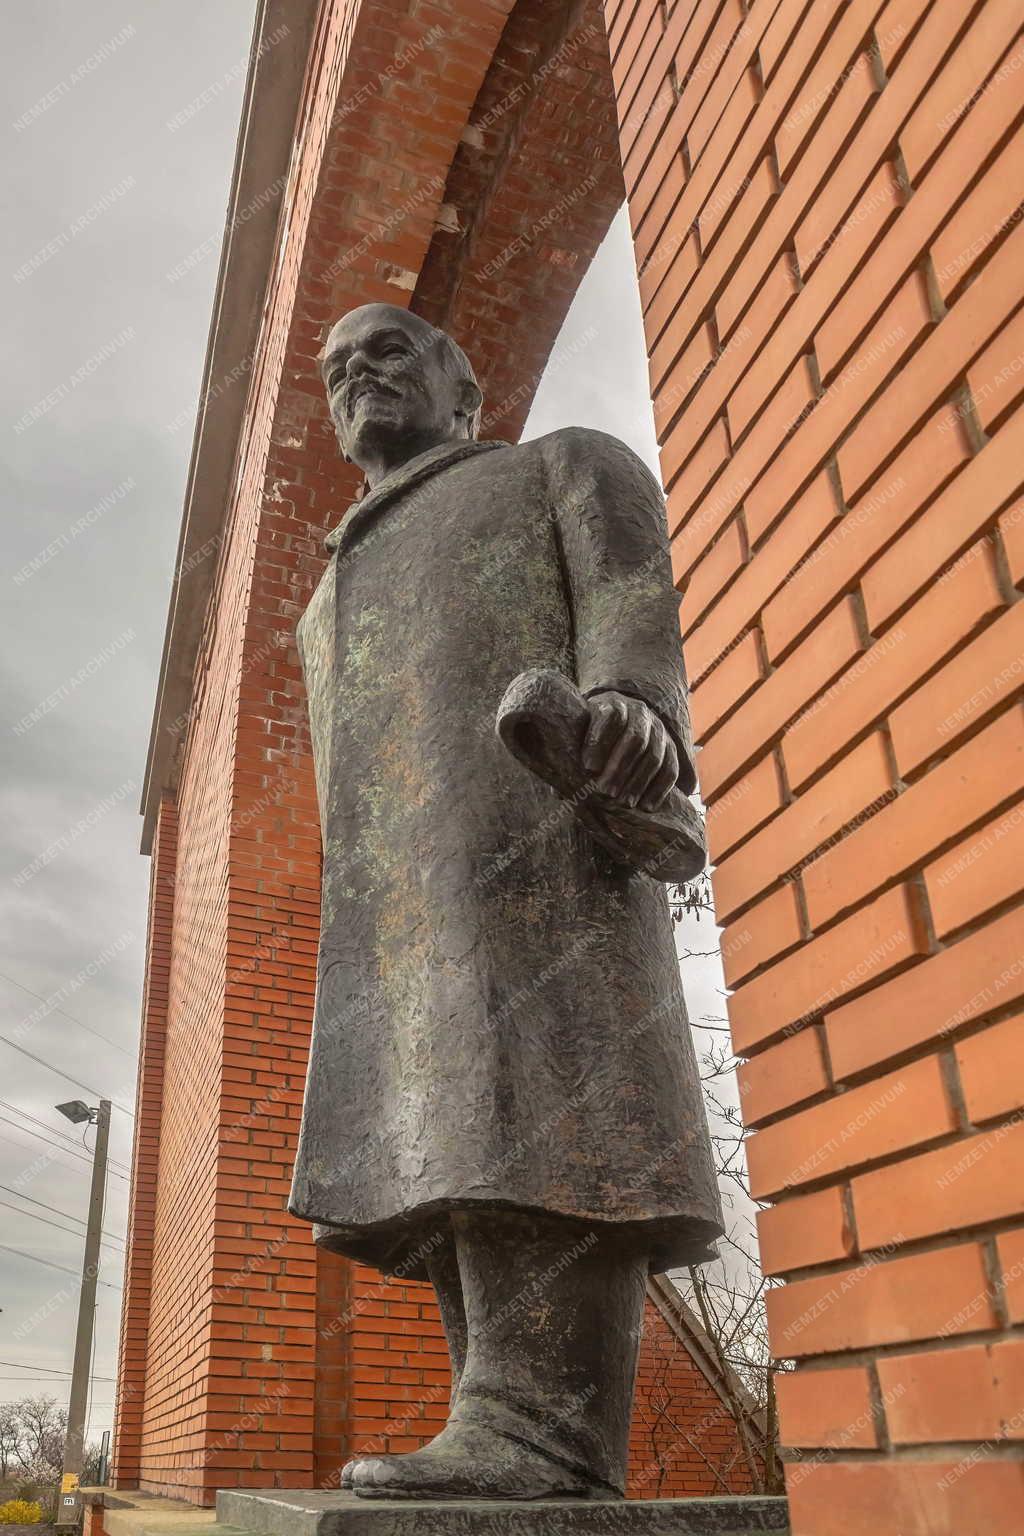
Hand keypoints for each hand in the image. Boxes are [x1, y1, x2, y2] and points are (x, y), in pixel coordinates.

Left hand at [582, 691, 679, 810]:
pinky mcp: (671, 747)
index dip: (599, 741)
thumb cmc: (588, 733)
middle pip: (635, 738)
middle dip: (620, 767)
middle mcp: (640, 712)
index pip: (610, 717)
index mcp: (612, 704)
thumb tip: (562, 783)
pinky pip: (670, 769)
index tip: (588, 768)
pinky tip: (647, 807)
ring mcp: (658, 730)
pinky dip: (660, 789)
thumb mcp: (578, 732)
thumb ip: (571, 750)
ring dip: (639, 781)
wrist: (620, 723)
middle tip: (606, 792)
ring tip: (625, 803)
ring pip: (654, 755)